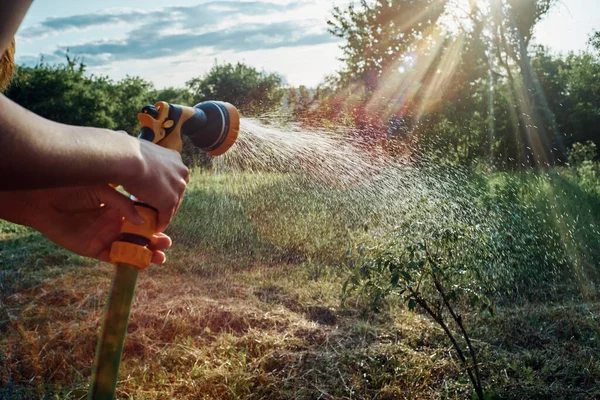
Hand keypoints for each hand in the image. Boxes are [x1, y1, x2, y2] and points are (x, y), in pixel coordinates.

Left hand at [4, 186, 171, 263]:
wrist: (43, 198)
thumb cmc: (72, 187)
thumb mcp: (102, 190)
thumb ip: (122, 204)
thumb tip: (141, 220)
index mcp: (118, 207)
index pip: (142, 217)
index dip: (155, 223)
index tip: (167, 225)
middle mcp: (114, 223)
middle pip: (140, 235)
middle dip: (155, 240)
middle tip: (167, 243)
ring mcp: (105, 237)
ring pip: (131, 249)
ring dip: (146, 254)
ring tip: (160, 257)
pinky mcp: (94, 249)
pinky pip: (114, 258)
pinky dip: (129, 262)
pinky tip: (141, 263)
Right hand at [122, 139, 188, 231]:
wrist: (127, 158)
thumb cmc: (125, 151)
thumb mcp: (138, 148)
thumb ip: (140, 152)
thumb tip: (123, 137)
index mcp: (175, 158)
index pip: (173, 176)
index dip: (164, 184)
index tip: (155, 190)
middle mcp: (181, 171)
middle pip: (176, 190)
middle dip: (166, 198)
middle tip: (154, 205)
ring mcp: (177, 187)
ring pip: (173, 204)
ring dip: (164, 211)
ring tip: (155, 217)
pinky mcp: (170, 201)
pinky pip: (167, 216)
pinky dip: (161, 222)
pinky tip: (155, 227)